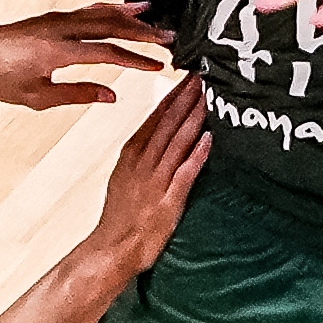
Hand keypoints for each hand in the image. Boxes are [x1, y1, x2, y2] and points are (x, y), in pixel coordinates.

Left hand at [0, 1, 169, 108]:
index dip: (136, 60)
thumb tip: (110, 97)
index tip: (158, 66)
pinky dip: (109, 9)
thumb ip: (77, 95)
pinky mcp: (53, 18)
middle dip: (143, 33)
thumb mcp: (37, 97)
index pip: (108, 53)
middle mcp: (61, 29)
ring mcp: (57, 20)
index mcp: (58, 51)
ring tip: (154, 16)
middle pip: (111, 26)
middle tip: (170, 38)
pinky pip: (88, 10)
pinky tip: (121, 10)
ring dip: (130, 16)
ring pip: (101, 13)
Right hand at [83, 71, 209, 270]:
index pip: (156, 116)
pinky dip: (197, 155)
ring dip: (194, 116)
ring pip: (177, 141)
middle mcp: (144, 162)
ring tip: (209, 95)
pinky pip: (185, 173)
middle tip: (204, 74)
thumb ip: (141, 154)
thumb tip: (156, 134)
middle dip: (187, 96)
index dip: (173, 95)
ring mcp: (156, 180)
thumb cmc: (121, 215)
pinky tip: (209, 138)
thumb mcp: (125, 175)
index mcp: (132, 153)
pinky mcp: (169, 200)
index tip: (188, 75)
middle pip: (168, 122)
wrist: (113, 248)